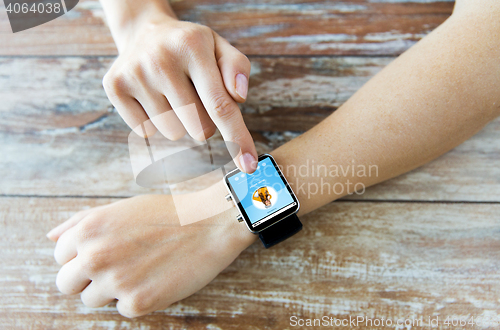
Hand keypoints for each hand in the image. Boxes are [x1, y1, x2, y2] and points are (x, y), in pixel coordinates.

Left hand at [46, 193, 255, 317]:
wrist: (210, 224)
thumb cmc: (167, 214)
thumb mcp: (120, 208)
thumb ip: (80, 221)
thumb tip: (50, 236)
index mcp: (88, 230)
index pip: (60, 256)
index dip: (82, 255)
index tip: (105, 252)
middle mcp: (95, 256)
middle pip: (65, 284)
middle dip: (87, 278)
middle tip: (117, 267)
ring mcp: (115, 281)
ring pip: (92, 300)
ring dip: (112, 289)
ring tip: (141, 269)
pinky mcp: (138, 303)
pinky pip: (123, 309)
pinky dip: (138, 298)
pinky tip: (157, 278)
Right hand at [102, 11, 257, 172]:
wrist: (144, 32)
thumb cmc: (190, 47)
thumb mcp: (219, 47)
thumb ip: (237, 68)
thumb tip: (238, 97)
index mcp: (192, 46)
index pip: (220, 105)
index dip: (237, 139)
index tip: (249, 166)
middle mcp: (161, 59)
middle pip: (200, 127)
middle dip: (206, 122)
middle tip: (196, 96)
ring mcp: (134, 74)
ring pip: (174, 132)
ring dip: (180, 122)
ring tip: (173, 93)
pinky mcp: (115, 87)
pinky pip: (147, 131)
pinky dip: (156, 122)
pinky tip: (154, 96)